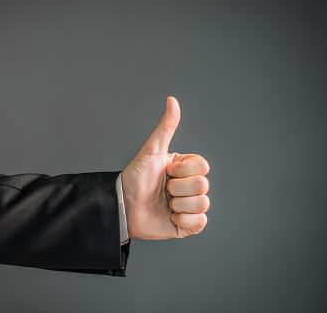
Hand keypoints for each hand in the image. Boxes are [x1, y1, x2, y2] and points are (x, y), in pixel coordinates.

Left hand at [122, 97, 209, 239]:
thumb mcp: (151, 151)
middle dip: (177, 188)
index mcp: (185, 169)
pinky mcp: (187, 225)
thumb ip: (165, 127)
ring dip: (178, 205)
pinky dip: (184, 221)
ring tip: (165, 204)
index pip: (202, 167)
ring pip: (202, 204)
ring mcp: (190, 206)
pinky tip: (170, 217)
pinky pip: (200, 223)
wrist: (123, 207)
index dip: (182, 170)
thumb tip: (172, 100)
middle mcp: (190, 186)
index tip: (166, 171)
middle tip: (163, 189)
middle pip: (203, 185)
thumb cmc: (135, 178)